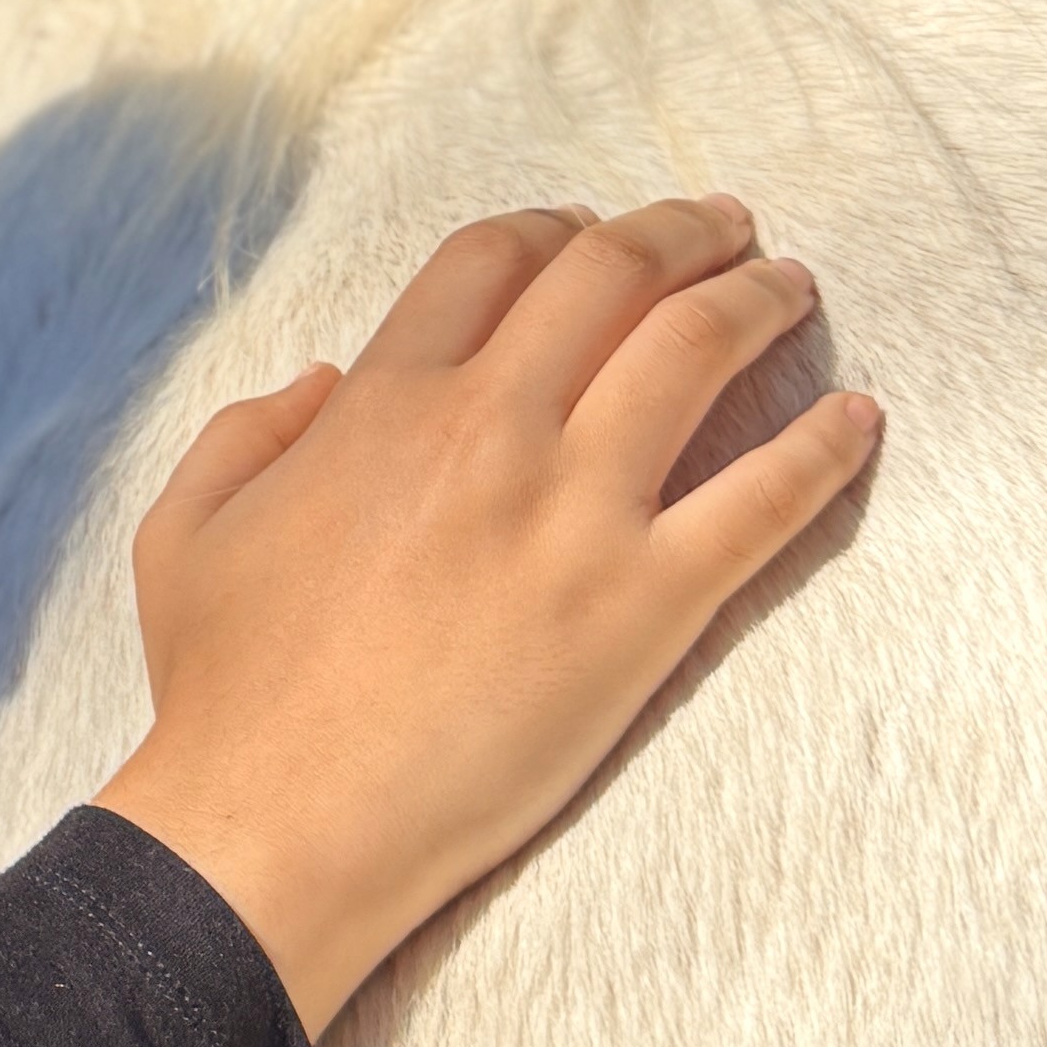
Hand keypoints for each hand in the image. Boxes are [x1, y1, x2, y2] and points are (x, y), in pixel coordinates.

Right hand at [91, 196, 877, 1037]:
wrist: (283, 819)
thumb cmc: (226, 691)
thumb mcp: (184, 530)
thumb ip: (247, 431)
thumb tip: (321, 378)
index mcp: (382, 402)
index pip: (493, 260)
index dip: (552, 227)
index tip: (590, 230)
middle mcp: (489, 428)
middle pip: (610, 274)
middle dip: (680, 232)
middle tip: (726, 228)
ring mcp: (576, 513)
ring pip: (697, 351)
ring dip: (759, 300)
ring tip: (792, 287)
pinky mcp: (646, 606)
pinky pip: (764, 499)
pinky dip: (824, 448)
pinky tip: (862, 419)